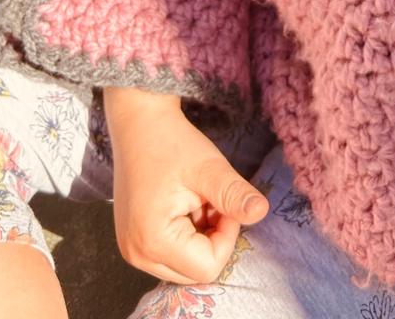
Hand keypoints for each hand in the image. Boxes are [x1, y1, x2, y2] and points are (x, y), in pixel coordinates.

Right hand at [104, 87, 269, 284]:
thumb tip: (262, 212)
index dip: (226, 235)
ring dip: (200, 237)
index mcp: (152, 240)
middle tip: (208, 200)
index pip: (208, 267)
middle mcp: (137, 254)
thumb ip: (234, 195)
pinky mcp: (134, 242)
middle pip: (195, 272)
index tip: (221, 200)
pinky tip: (184, 205)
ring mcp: (132, 250)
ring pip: (185, 265)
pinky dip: (186, 235)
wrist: (140, 123)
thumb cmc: (173, 142)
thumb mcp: (209, 168)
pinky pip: (171, 255)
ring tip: (194, 200)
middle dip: (213, 238)